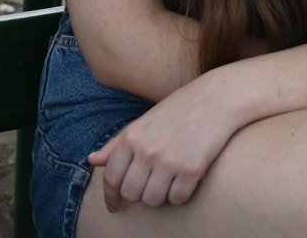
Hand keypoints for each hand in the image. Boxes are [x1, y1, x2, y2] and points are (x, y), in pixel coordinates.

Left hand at [89, 75, 245, 210]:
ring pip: (153, 200)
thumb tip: (92, 161)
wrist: (214, 100)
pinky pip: (178, 199)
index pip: (111, 177)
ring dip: (159, 196)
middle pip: (131, 193)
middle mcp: (146, 150)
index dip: (111, 196)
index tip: (114, 206)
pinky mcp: (191, 170)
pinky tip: (183, 181)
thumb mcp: (141, 122)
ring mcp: (169, 161)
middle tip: (148, 186)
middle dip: (138, 195)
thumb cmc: (176, 110)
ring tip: (167, 181)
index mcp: (131, 137)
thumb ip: (116, 144)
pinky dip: (179, 195)